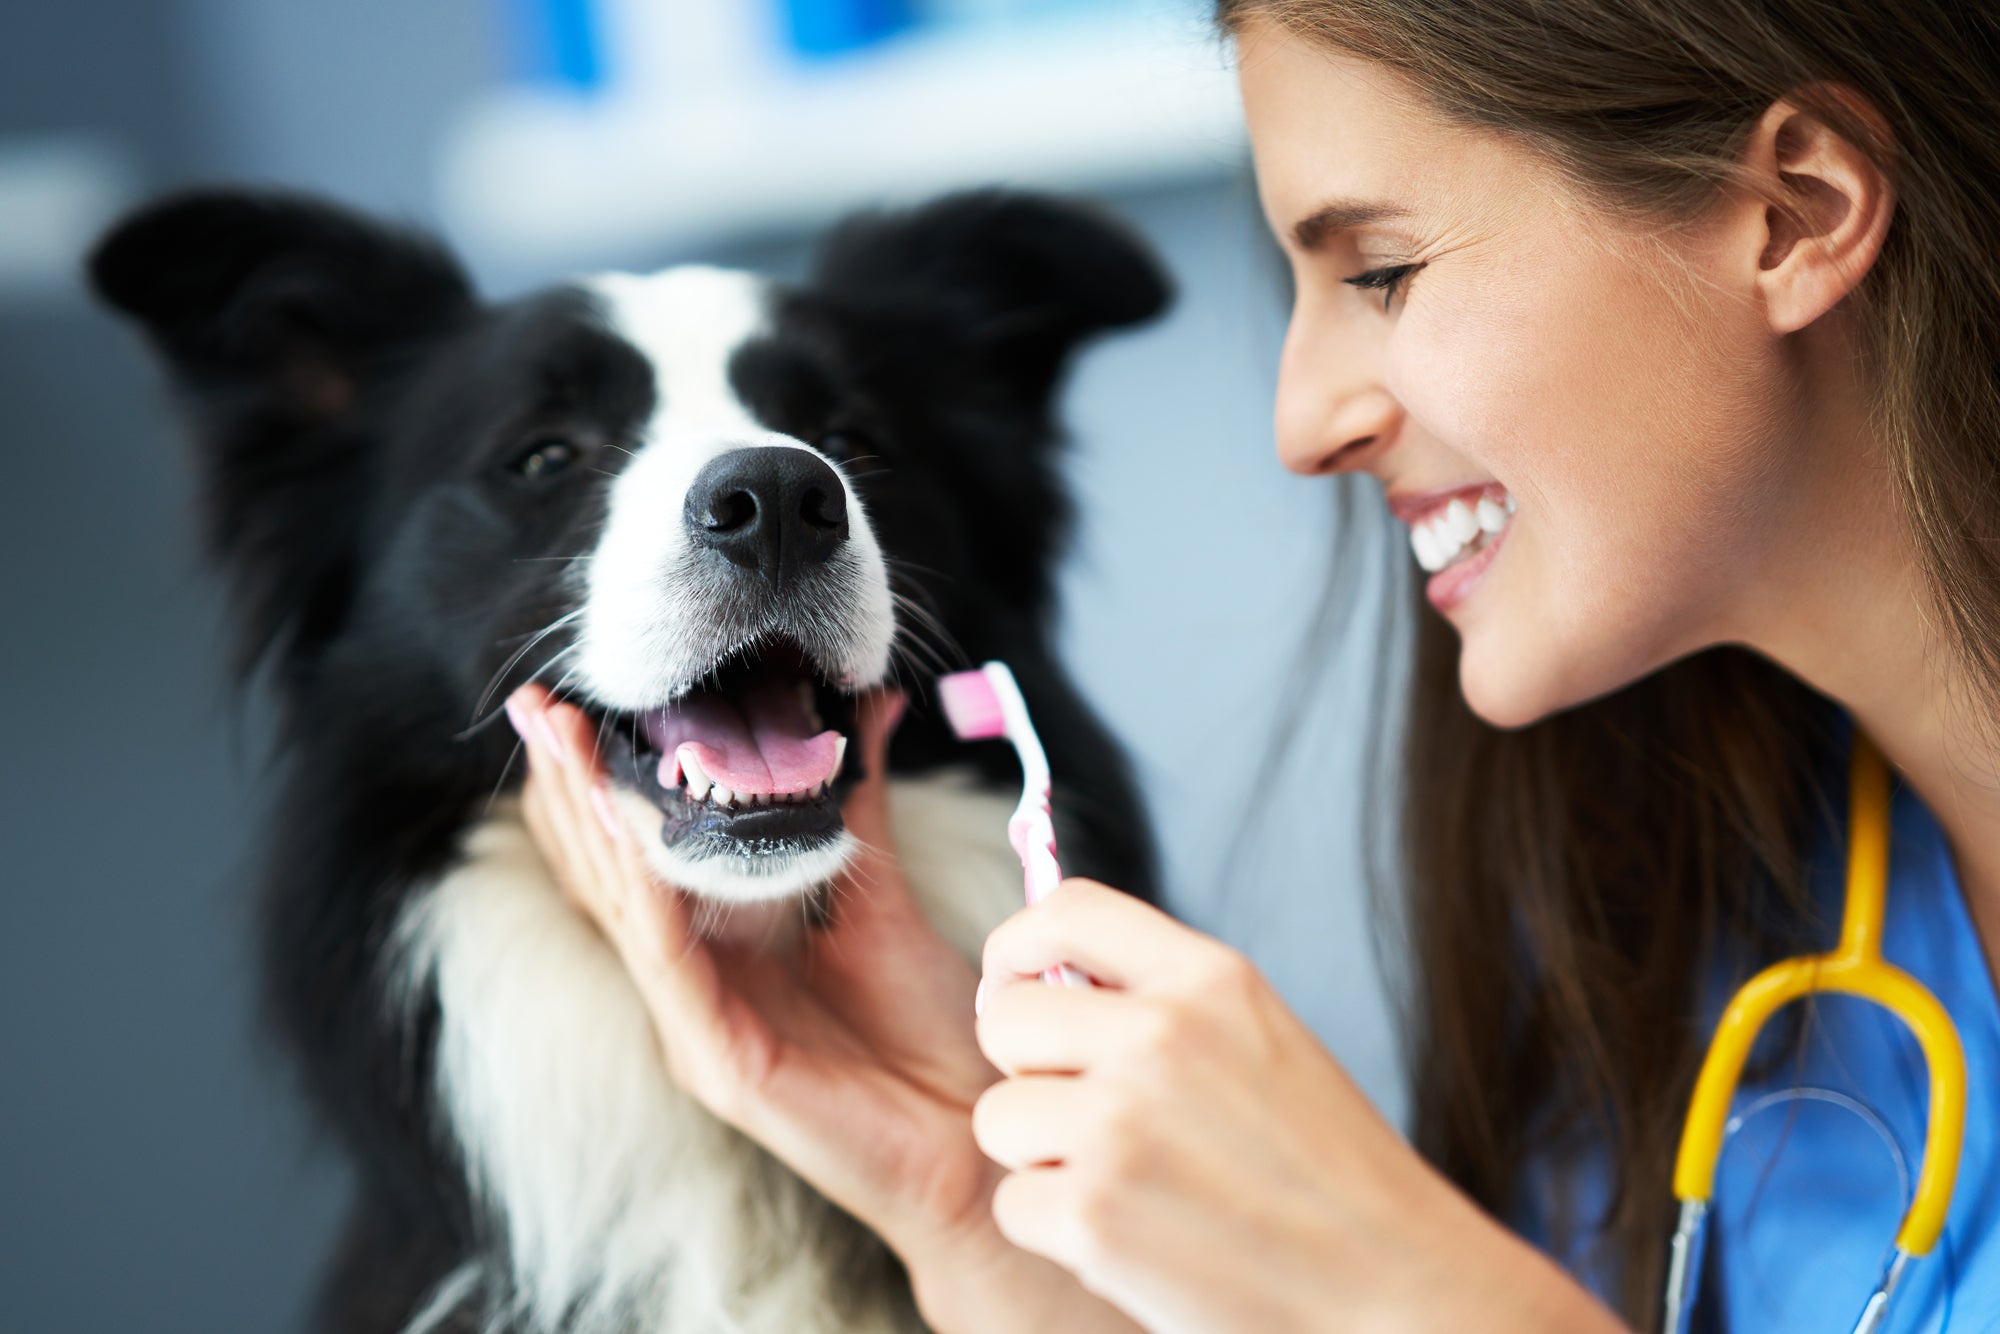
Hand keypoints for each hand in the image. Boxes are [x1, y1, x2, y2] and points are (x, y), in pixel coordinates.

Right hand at [504, 685, 1137, 1333]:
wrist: (978, 1134)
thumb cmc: (934, 1027)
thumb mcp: (884, 895)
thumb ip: (860, 803)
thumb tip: (868, 705)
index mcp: (723, 949)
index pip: (637, 858)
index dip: (600, 783)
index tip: (573, 703)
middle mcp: (694, 987)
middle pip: (610, 877)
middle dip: (569, 787)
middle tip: (535, 705)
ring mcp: (698, 1029)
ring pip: (625, 912)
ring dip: (590, 825)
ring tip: (563, 747)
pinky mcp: (721, 1065)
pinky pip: (672, 963)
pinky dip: (649, 894)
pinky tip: (632, 834)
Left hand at [973, 880, 1628, 1333]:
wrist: (1394, 1287)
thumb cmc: (1328, 1171)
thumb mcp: (1259, 1037)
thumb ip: (1161, 998)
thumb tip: (1041, 978)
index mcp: (1209, 978)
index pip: (1065, 911)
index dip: (1016, 948)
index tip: (1014, 986)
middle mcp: (1160, 1035)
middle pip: (1007, 1018)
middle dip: (1027, 1071)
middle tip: (1085, 1117)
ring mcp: (1120, 1125)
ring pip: (999, 1117)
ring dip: (1041, 1158)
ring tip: (1126, 1184)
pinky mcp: (1093, 1214)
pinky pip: (1014, 1203)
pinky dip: (1057, 1230)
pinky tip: (1130, 1237)